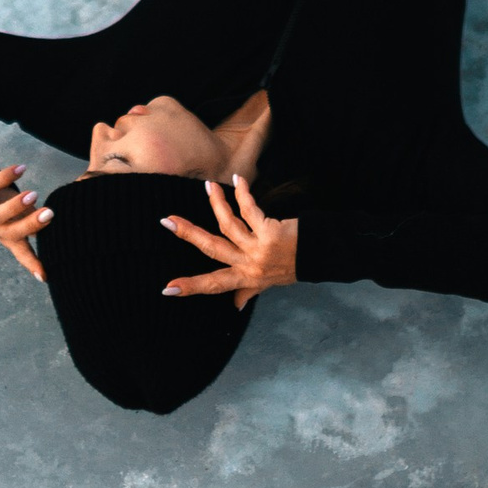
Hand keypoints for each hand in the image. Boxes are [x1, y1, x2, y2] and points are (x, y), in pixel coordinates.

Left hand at [0, 163, 50, 282]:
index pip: (21, 251)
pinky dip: (5, 177)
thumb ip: (32, 220)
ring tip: (33, 194)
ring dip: (15, 205)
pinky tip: (21, 169)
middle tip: (49, 214)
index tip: (45, 276)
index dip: (33, 264)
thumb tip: (55, 223)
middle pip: (11, 233)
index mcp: (6, 234)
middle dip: (30, 225)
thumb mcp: (17, 214)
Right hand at [161, 176, 297, 307]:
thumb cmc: (291, 267)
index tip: (167, 289)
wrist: (320, 256)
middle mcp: (249, 265)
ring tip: (209, 187)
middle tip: (167, 221)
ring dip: (217, 203)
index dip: (190, 287)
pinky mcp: (271, 231)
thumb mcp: (268, 283)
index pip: (213, 285)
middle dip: (188, 234)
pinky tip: (238, 181)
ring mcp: (259, 248)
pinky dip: (242, 193)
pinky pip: (250, 210)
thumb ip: (248, 292)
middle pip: (212, 248)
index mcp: (245, 278)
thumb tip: (236, 306)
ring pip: (228, 225)